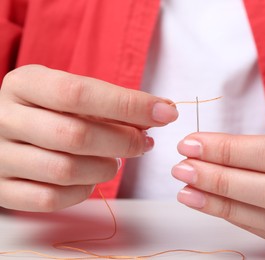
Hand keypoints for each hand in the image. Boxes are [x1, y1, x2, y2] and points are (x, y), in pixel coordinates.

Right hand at [0, 65, 177, 211]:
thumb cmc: (50, 111)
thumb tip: (160, 112)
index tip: (165, 112)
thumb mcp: (73, 95)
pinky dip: (82, 191)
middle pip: (75, 135)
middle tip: (145, 143)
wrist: (3, 132)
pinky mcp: (3, 189)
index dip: (128, 105)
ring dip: (105, 168)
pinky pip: (51, 199)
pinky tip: (91, 179)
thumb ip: (112, 104)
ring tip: (116, 161)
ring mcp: (0, 156)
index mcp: (25, 84)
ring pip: (65, 171)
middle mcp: (5, 118)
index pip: (80, 93)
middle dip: (123, 142)